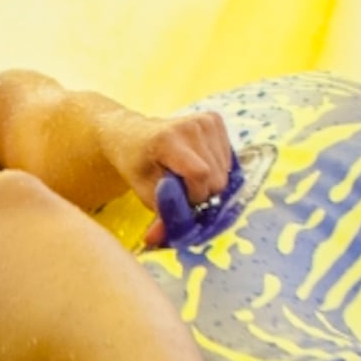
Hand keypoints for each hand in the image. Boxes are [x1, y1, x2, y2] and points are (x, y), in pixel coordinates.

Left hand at [119, 109, 234, 208]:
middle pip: (217, 177)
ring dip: (209, 182)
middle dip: (201, 192)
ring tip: (186, 174)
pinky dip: (215, 169)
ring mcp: (206, 120)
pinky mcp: (215, 120)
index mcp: (168, 139)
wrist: (132, 134)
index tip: (179, 197)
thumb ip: (159, 214)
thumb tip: (156, 241)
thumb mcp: (142, 191)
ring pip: (226, 171)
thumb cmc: (136, 164)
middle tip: (180, 188)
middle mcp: (192, 124)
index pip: (201, 174)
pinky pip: (228, 159)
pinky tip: (196, 163)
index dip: (195, 195)